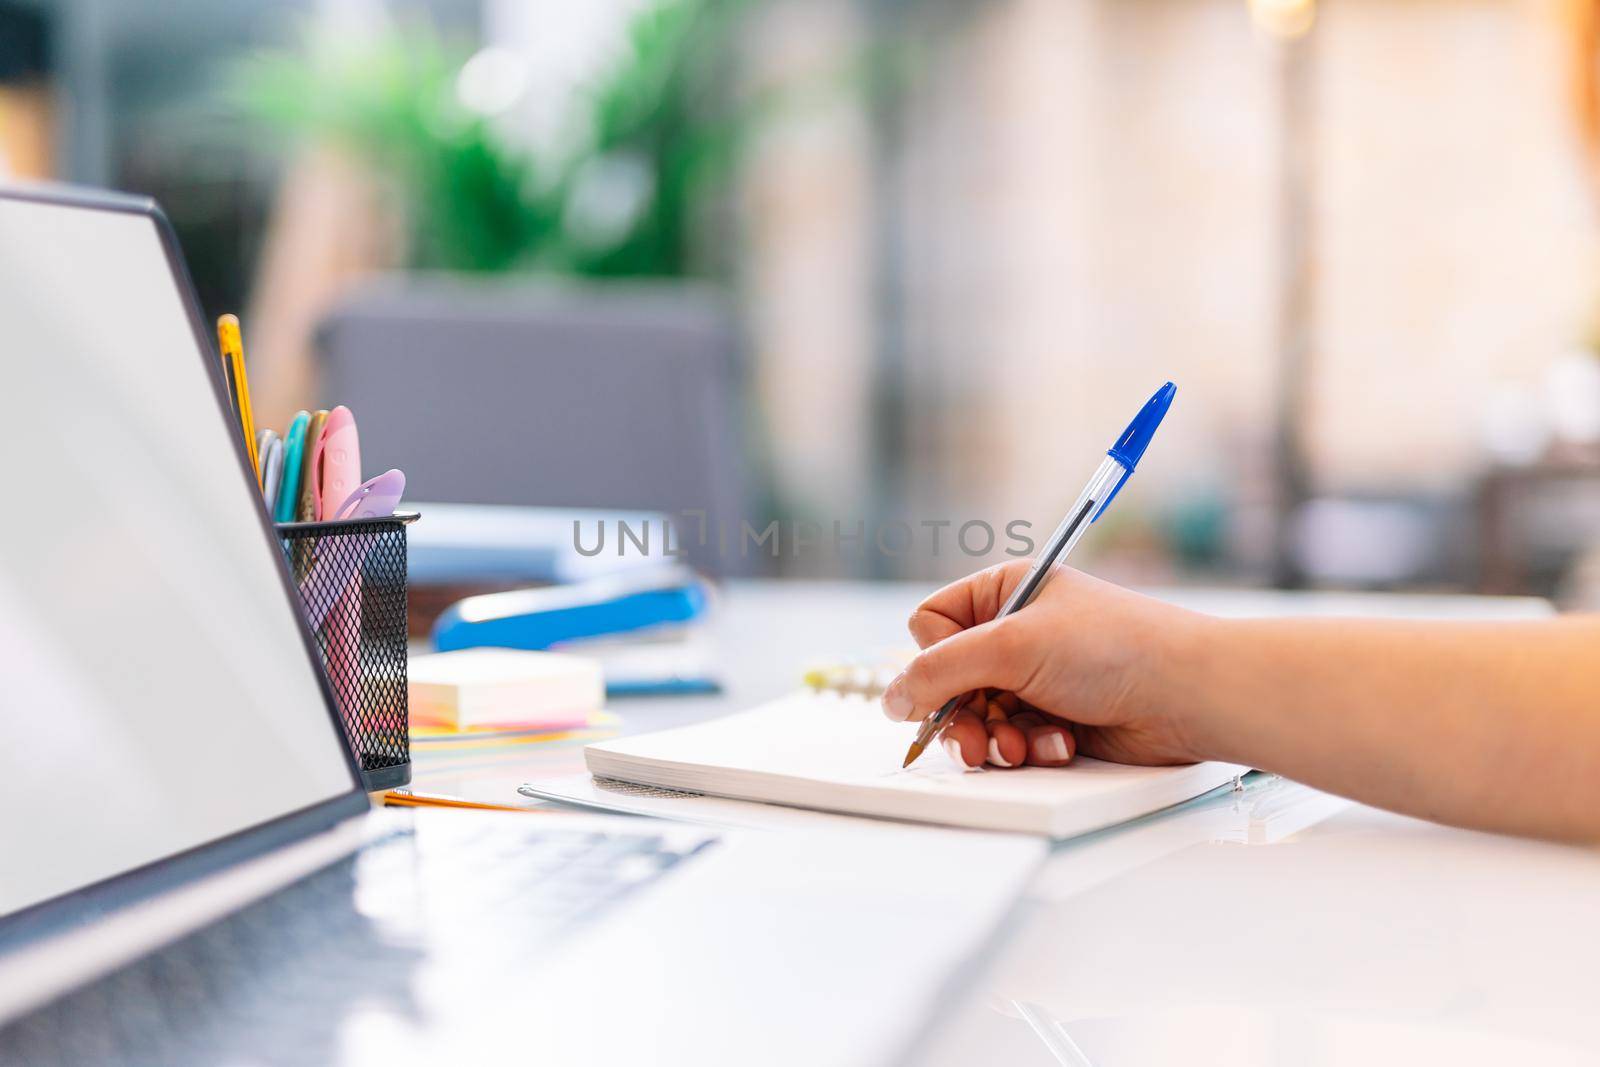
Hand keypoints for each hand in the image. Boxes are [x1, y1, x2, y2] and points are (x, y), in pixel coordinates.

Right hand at [880, 561, 1210, 769]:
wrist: (1188, 694)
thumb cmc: (1114, 648)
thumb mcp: (1012, 646)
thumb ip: (939, 672)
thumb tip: (891, 699)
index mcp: (1004, 591)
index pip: (930, 625)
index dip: (934, 659)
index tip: (956, 681)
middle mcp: (1016, 632)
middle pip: (948, 681)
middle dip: (963, 715)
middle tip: (976, 740)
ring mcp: (1035, 677)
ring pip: (976, 718)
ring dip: (996, 737)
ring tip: (1023, 743)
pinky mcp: (1055, 717)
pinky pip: (1012, 740)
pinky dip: (1030, 747)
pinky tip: (1061, 743)